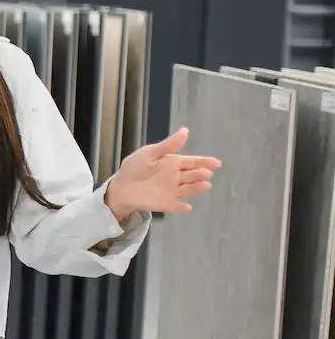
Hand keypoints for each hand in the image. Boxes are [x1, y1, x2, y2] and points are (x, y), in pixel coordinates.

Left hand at [104, 127, 221, 218]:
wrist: (121, 186)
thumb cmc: (135, 167)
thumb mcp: (149, 153)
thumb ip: (167, 146)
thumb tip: (185, 131)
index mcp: (174, 163)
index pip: (194, 162)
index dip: (206, 162)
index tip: (216, 163)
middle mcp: (178, 177)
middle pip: (194, 175)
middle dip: (201, 174)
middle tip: (205, 174)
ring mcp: (173, 191)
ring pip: (189, 189)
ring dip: (197, 188)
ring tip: (204, 185)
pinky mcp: (166, 203)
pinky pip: (176, 206)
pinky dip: (181, 207)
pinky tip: (186, 206)